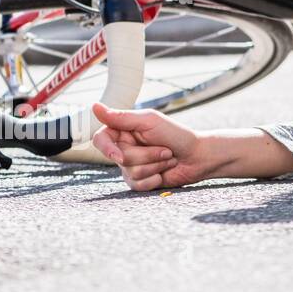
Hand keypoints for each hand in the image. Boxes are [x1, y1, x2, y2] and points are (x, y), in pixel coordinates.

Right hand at [92, 102, 213, 190]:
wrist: (198, 156)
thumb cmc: (177, 135)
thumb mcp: (150, 121)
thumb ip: (122, 117)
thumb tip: (94, 106)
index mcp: (124, 131)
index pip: (100, 139)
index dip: (106, 149)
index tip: (120, 156)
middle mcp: (124, 149)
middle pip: (119, 158)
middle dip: (146, 155)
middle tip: (165, 149)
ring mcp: (131, 166)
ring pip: (130, 172)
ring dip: (154, 165)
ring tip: (168, 158)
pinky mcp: (139, 181)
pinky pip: (137, 185)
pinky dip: (155, 178)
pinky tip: (165, 171)